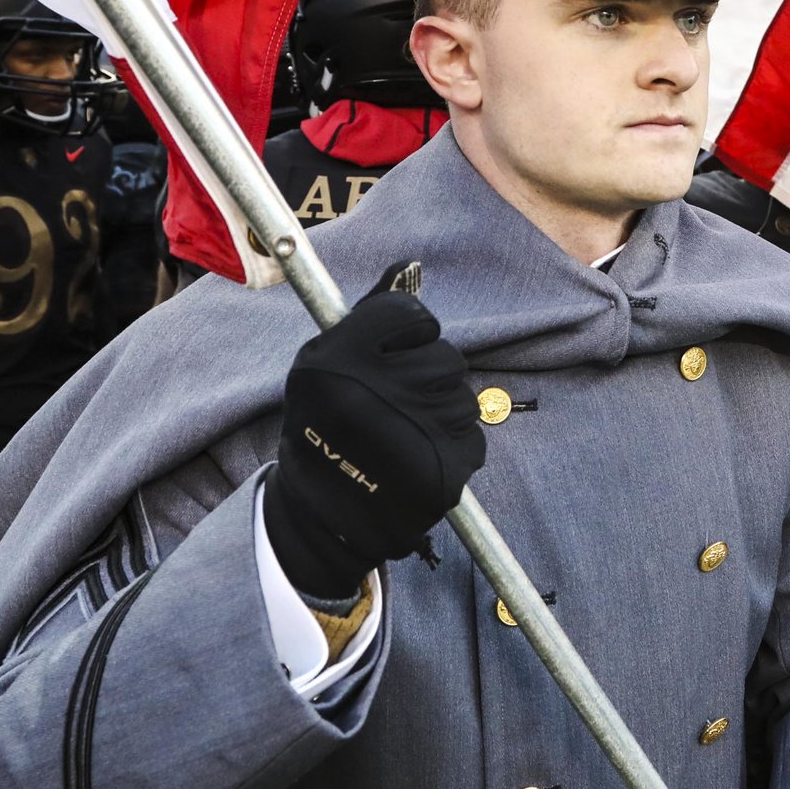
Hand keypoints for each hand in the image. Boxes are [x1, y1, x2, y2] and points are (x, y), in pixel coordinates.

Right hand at [266, 263, 487, 600]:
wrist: (318, 519)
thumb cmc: (322, 430)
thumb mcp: (323, 364)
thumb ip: (369, 315)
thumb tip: (411, 269)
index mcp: (338, 361)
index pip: (410, 315)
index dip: (405, 335)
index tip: (388, 357)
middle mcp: (376, 394)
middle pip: (445, 356)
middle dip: (426, 376)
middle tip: (392, 406)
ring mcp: (414, 434)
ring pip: (463, 396)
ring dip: (440, 413)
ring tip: (401, 436)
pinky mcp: (444, 471)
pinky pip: (471, 437)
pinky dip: (450, 447)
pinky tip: (415, 460)